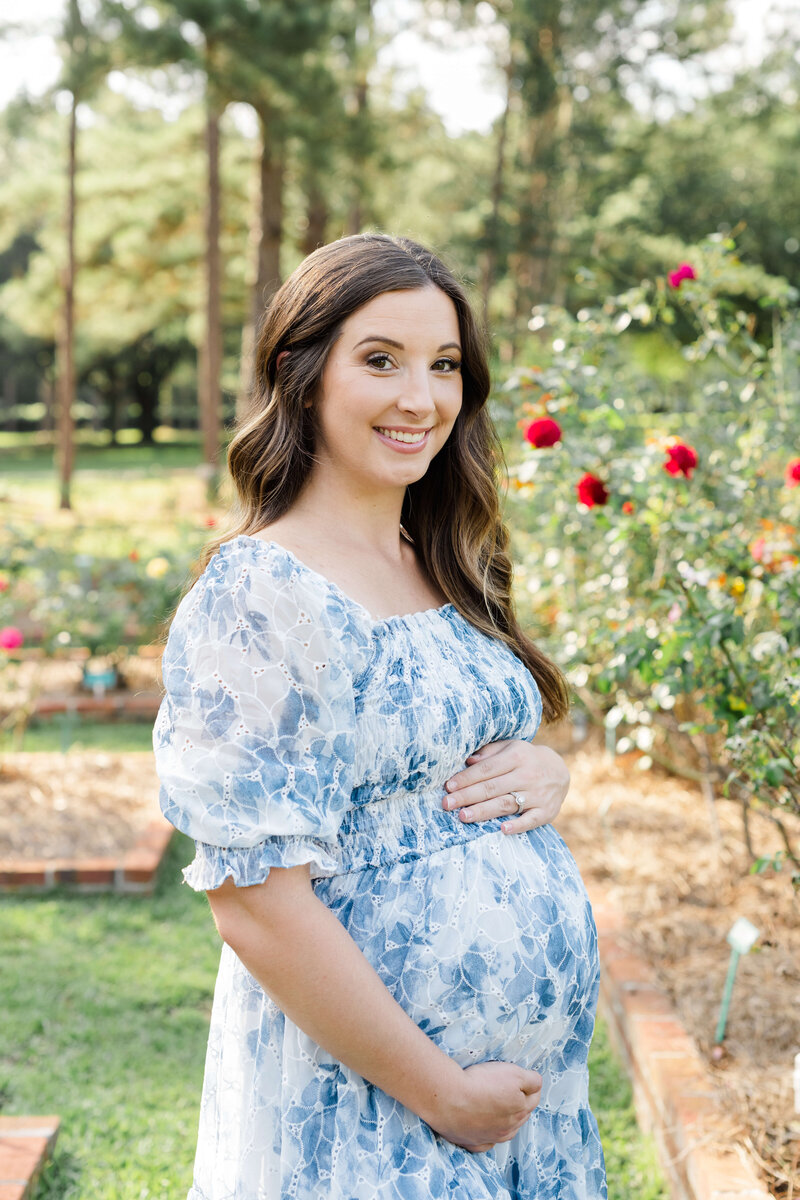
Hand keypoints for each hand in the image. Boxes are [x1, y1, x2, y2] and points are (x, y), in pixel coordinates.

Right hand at [427, 1060, 541, 1152]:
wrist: (448, 1098)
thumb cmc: (480, 1083)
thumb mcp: (513, 1073)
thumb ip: (531, 1080)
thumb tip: (538, 1084)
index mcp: (520, 1110)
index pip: (534, 1097)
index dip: (530, 1086)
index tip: (525, 1079)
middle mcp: (508, 1128)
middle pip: (520, 1116)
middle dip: (519, 1103)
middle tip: (510, 1090)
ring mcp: (490, 1138)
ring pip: (505, 1131)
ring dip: (505, 1120)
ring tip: (498, 1108)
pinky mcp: (472, 1143)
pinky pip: (484, 1142)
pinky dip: (487, 1135)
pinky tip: (483, 1128)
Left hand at [442, 740, 569, 834]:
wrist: (560, 771)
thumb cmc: (526, 759)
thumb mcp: (511, 747)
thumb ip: (490, 753)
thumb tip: (468, 760)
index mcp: (516, 756)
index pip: (487, 768)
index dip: (467, 778)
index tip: (448, 786)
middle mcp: (527, 775)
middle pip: (493, 787)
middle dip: (468, 796)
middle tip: (447, 804)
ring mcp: (538, 794)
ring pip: (507, 804)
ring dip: (484, 811)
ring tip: (463, 817)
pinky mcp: (546, 811)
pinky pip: (531, 820)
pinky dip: (518, 825)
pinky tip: (502, 830)